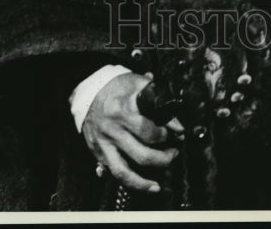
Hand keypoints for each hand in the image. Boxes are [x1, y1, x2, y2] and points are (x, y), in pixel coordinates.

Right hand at [82, 72, 182, 193]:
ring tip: (167, 164)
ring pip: (128, 169)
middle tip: (175, 148)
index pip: (149, 125)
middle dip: (165, 152)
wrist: (90, 94)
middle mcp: (112, 128)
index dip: (169, 130)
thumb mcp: (137, 83)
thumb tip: (177, 122)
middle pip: (143, 149)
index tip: (181, 131)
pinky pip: (118, 174)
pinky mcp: (100, 154)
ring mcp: (105, 144)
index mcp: (122, 108)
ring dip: (151, 170)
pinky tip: (151, 186)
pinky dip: (136, 184)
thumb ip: (158, 98)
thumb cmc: (118, 88)